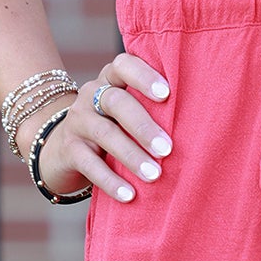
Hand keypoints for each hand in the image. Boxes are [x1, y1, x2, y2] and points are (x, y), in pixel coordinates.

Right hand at [19, 52, 172, 203]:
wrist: (63, 149)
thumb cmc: (113, 125)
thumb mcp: (126, 110)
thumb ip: (151, 107)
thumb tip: (198, 124)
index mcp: (111, 79)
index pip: (124, 66)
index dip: (143, 76)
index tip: (167, 94)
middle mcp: (91, 94)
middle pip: (116, 102)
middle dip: (143, 126)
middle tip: (167, 149)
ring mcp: (77, 121)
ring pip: (104, 134)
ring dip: (131, 155)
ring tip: (154, 175)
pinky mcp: (68, 149)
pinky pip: (89, 164)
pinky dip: (110, 181)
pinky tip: (129, 195)